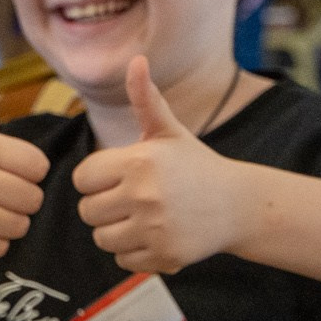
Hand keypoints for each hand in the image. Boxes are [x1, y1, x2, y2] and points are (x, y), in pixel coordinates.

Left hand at [73, 58, 249, 273]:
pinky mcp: (165, 255)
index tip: (119, 177)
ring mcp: (155, 227)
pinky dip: (133, 253)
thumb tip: (136, 60)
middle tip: (131, 200)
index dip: (97, 179)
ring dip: (116, 232)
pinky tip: (155, 236)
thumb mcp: (169, 131)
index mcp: (138, 161)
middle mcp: (144, 194)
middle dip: (104, 207)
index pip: (82, 179)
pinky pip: (122, 260)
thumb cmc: (195, 165)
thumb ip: (145, 99)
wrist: (238, 204)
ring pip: (101, 238)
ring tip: (142, 218)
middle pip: (87, 212)